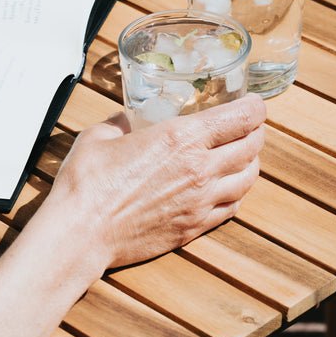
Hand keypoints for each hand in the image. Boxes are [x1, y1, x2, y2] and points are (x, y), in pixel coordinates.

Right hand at [40, 94, 266, 270]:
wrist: (81, 232)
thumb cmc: (87, 183)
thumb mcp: (101, 135)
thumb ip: (121, 122)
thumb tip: (127, 119)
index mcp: (182, 138)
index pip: (242, 117)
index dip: (254, 107)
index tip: (253, 103)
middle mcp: (201, 169)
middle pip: (252, 146)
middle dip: (255, 132)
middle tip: (247, 126)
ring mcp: (201, 202)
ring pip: (248, 179)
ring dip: (249, 163)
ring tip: (241, 156)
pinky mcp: (194, 227)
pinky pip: (232, 208)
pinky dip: (236, 194)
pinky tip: (225, 188)